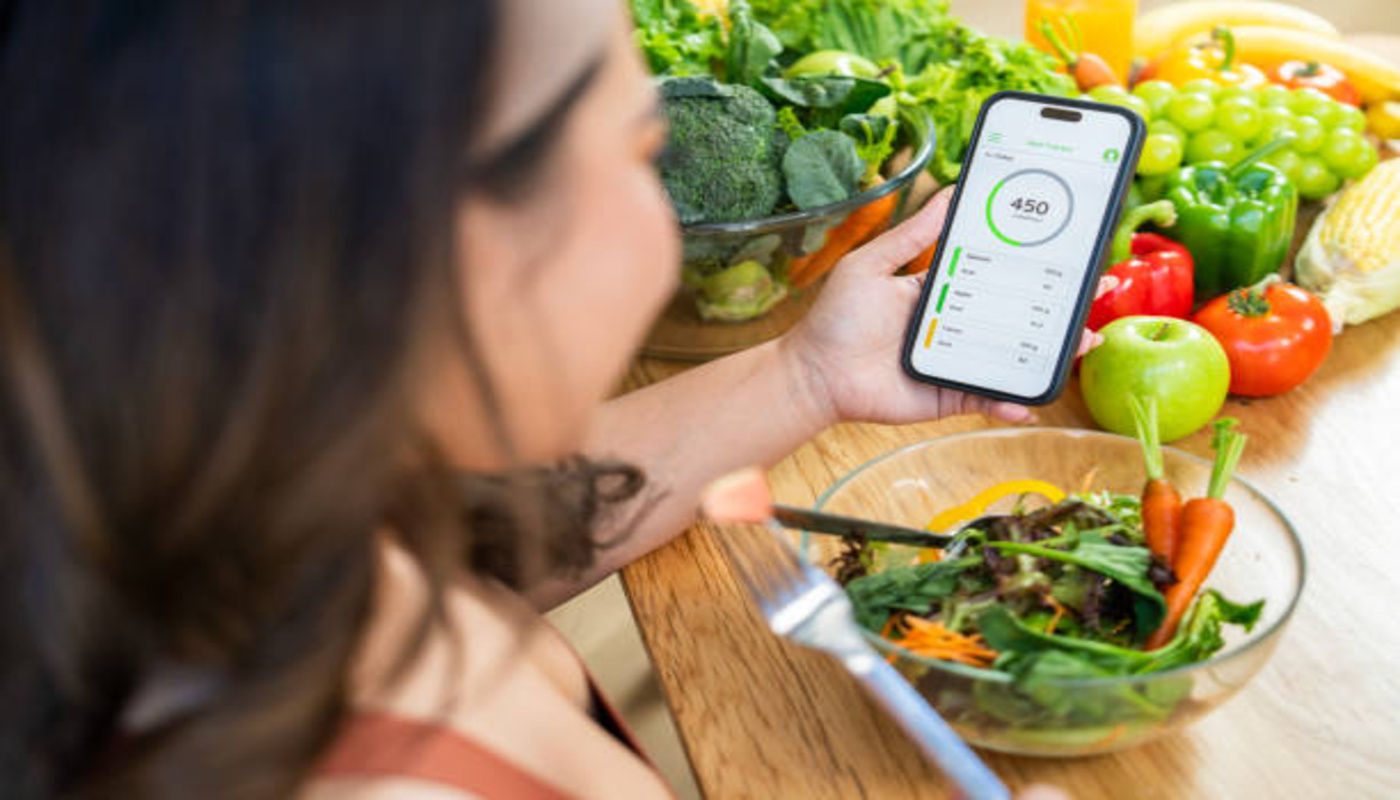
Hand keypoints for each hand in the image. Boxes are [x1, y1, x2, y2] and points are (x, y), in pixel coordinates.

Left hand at [783, 188, 1111, 426]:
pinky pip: (988, 398)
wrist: (813, 374)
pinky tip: (1030, 400)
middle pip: (1019, 316)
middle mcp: (958, 324)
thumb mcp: (873, 264)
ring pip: (1014, 357)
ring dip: (1051, 354)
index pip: (999, 273)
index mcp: (945, 289)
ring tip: (1083, 344)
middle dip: (1061, 308)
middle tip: (1096, 293)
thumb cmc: (836, 317)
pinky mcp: (949, 396)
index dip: (1034, 264)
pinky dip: (1011, 402)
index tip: (1071, 250)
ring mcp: (958, 362)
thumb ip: (914, 234)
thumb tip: (951, 190)